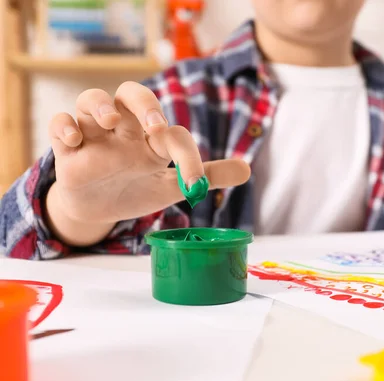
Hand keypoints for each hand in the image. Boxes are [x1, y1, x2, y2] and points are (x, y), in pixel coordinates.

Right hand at [46, 81, 249, 243]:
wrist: (99, 209)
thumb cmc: (136, 189)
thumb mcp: (172, 186)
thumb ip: (206, 175)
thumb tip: (248, 169)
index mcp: (152, 138)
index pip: (173, 133)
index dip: (188, 156)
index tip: (195, 185)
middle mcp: (125, 129)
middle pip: (131, 94)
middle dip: (144, 104)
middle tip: (154, 125)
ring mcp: (95, 135)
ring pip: (92, 99)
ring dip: (100, 105)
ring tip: (110, 122)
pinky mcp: (68, 147)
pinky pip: (60, 123)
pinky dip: (65, 127)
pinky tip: (75, 143)